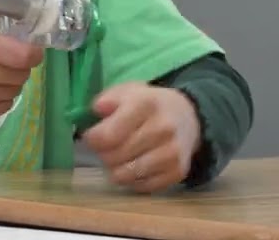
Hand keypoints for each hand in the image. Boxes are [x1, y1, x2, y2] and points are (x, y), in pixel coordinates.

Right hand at [0, 5, 43, 127]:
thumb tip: (9, 11)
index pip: (24, 54)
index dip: (33, 52)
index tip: (30, 48)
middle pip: (22, 73)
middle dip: (21, 65)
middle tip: (11, 59)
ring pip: (15, 90)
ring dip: (11, 81)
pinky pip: (5, 106)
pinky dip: (1, 96)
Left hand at [81, 82, 201, 192]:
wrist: (186, 116)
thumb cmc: (146, 104)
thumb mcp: (125, 92)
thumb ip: (105, 100)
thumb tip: (96, 111)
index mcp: (145, 105)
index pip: (108, 135)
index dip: (93, 139)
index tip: (92, 136)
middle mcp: (162, 129)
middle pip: (113, 157)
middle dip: (103, 153)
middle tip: (107, 146)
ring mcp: (172, 153)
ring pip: (125, 175)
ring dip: (115, 169)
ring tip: (119, 156)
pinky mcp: (178, 172)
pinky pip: (141, 187)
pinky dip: (133, 180)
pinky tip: (135, 165)